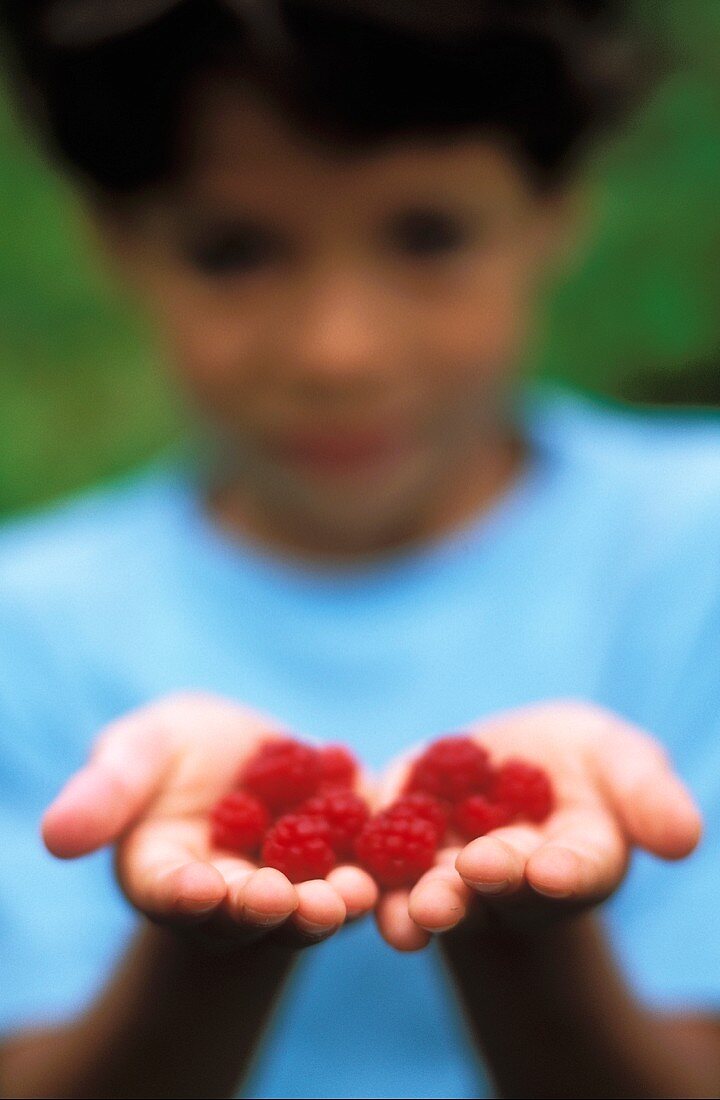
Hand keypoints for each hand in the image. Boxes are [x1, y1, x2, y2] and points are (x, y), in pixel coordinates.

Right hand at [42, 693, 377, 948]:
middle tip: (283, 901)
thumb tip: (55, 837)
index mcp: (168, 873)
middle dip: (265, 907)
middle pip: (244, 910)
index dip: (182, 891)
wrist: (249, 752)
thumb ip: (106, 792)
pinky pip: (362, 874)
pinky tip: (396, 863)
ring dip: (326, 904)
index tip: (197, 889)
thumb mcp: (138, 753)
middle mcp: (230, 896)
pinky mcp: (347, 865)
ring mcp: (292, 887)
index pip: (169, 890)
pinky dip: (379, 873)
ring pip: (308, 905)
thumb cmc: (176, 750)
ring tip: (347, 895)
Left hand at [375, 702, 701, 950]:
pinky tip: (363, 894)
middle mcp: (516, 880)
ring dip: (430, 902)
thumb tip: (685, 838)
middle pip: (504, 887)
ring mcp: (454, 873)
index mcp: (578, 858)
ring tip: (417, 909)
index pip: (579, 869)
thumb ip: (647, 796)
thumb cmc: (578, 760)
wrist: (506, 761)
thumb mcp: (618, 759)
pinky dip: (376, 885)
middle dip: (490, 881)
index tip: (554, 871)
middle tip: (475, 875)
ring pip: (443, 894)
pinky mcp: (399, 852)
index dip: (567, 870)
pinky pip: (385, 873)